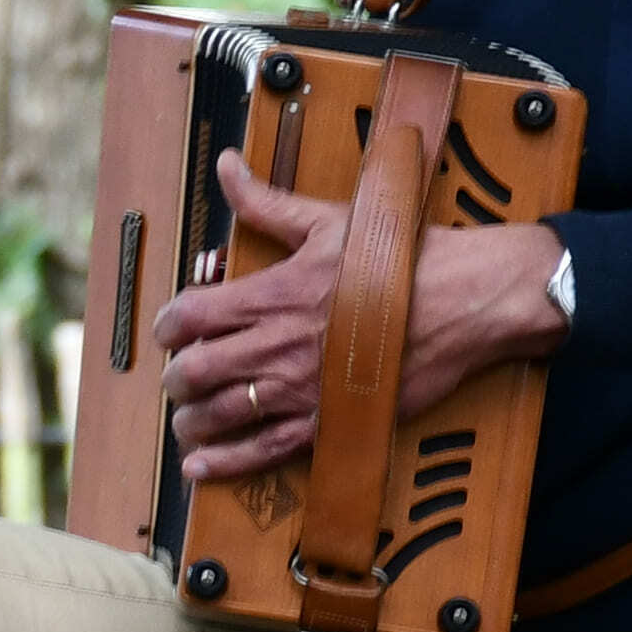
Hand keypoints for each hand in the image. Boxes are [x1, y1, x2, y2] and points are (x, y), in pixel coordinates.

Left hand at [153, 150, 568, 484]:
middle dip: (176, 378)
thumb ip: (265, 202)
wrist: (465, 300)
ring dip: (192, 421)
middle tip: (177, 379)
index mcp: (272, 292)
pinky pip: (264, 451)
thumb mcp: (326, 220)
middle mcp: (277, 344)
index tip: (167, 332)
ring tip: (185, 422)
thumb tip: (226, 166)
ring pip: (222, 414)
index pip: (190, 315)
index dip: (166, 327)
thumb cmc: (399, 257)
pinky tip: (201, 466)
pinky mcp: (330, 421)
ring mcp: (302, 388)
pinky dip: (225, 462)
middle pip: (196, 371)